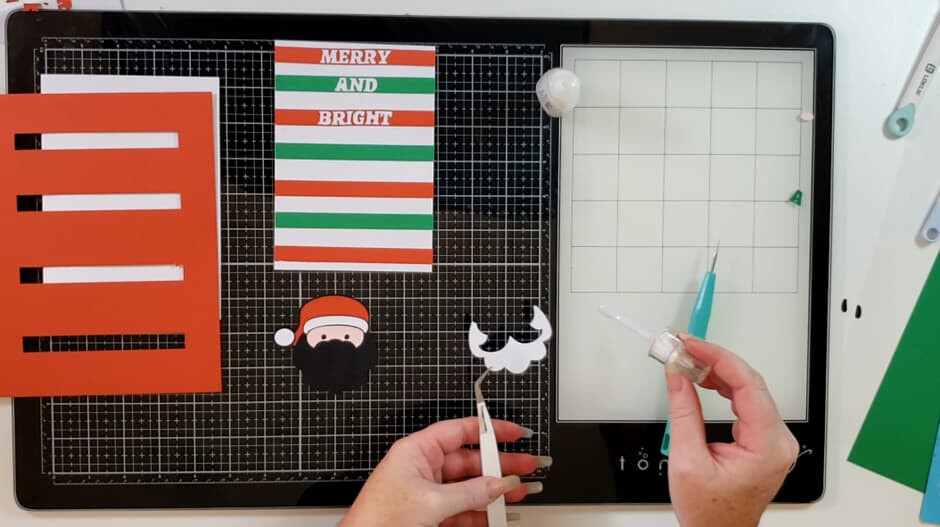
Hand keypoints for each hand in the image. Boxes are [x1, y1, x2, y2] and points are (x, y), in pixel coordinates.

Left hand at [339, 417, 547, 526]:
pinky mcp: (430, 515)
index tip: (513, 432)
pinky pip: (463, 509)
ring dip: (496, 491)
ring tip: (521, 490)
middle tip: (527, 465)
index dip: (488, 429)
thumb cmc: (378, 520)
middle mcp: (422, 468)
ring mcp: (427, 493)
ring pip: (469, 487)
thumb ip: (469, 492)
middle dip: (500, 464)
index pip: (459, 431)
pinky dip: (482, 512)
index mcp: (417, 451)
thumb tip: (498, 483)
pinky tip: (499, 513)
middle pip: (469, 460)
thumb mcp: (431, 503)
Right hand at [666, 337, 798, 526]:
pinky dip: (723, 386)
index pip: (748, 386)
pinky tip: (703, 378)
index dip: (718, 358)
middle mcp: (778, 440)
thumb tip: (677, 376)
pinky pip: (746, 401)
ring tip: (687, 360)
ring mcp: (773, 439)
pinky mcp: (763, 438)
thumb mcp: (686, 462)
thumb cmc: (710, 512)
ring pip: (749, 388)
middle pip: (750, 382)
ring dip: (718, 371)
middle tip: (684, 348)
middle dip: (715, 360)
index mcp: (767, 446)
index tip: (692, 346)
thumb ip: (683, 412)